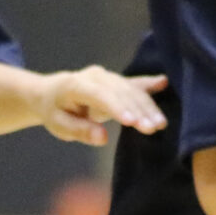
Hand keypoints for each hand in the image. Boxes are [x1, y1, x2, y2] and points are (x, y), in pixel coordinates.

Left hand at [33, 67, 167, 145]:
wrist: (51, 92)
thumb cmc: (55, 111)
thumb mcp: (59, 125)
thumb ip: (80, 130)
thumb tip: (102, 138)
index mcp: (75, 85)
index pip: (99, 95)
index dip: (117, 107)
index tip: (132, 122)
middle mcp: (94, 76)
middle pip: (120, 92)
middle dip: (138, 110)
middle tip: (153, 128)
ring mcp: (107, 76)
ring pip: (130, 89)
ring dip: (147, 106)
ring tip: (160, 124)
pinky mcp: (117, 81)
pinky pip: (135, 83)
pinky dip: (149, 84)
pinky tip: (163, 82)